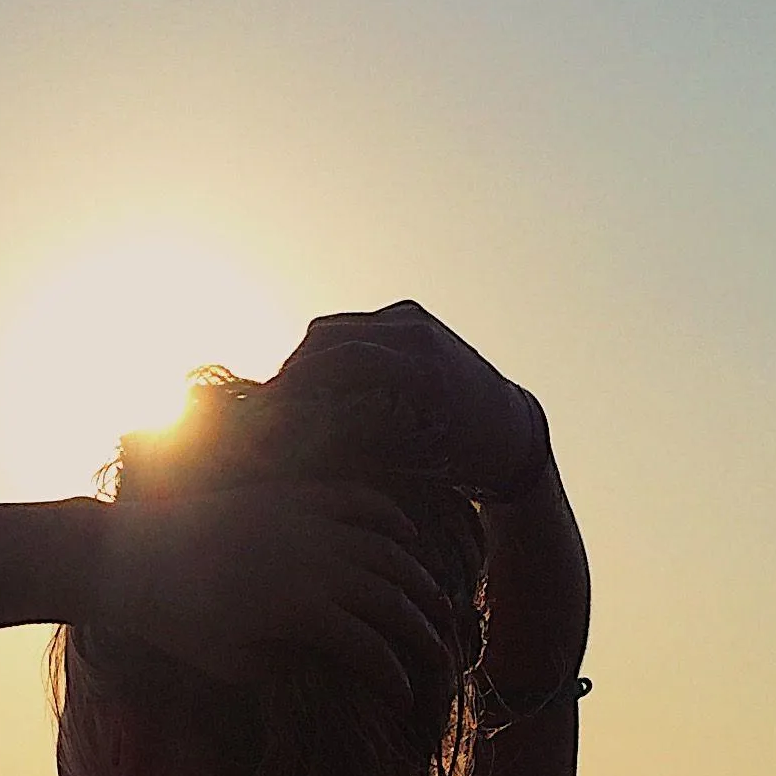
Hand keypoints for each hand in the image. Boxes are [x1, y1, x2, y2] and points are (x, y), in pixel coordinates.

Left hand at [91, 482, 452, 701]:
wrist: (133, 555)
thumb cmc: (177, 620)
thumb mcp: (230, 663)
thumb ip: (281, 671)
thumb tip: (320, 675)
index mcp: (305, 613)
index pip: (371, 649)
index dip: (394, 678)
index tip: (403, 700)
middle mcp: (319, 564)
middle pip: (394, 598)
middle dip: (423, 629)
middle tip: (439, 652)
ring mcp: (311, 523)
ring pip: (388, 550)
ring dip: (418, 577)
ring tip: (435, 600)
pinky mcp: (295, 497)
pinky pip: (358, 501)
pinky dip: (389, 517)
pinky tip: (405, 535)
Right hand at [278, 300, 545, 501]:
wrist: (508, 430)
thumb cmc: (457, 460)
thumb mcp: (406, 457)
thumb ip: (355, 437)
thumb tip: (293, 439)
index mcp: (422, 370)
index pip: (342, 360)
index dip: (298, 380)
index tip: (268, 407)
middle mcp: (419, 333)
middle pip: (329, 338)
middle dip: (293, 369)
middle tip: (267, 403)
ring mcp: (415, 318)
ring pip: (335, 328)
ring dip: (307, 359)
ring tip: (286, 395)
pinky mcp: (411, 315)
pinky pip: (354, 327)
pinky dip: (330, 350)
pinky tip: (316, 381)